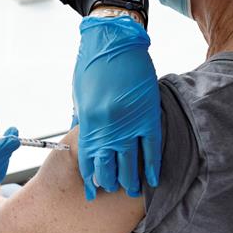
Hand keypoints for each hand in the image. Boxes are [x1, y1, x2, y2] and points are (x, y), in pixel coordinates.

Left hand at [72, 16, 160, 199]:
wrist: (112, 41)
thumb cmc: (92, 65)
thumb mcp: (80, 95)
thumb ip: (81, 119)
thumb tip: (80, 137)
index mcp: (89, 122)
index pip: (89, 160)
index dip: (91, 178)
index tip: (93, 191)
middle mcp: (108, 127)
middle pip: (109, 166)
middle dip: (110, 181)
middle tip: (113, 189)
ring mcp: (130, 123)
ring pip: (132, 162)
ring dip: (131, 179)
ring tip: (132, 189)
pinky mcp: (148, 116)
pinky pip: (152, 148)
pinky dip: (153, 166)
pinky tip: (153, 179)